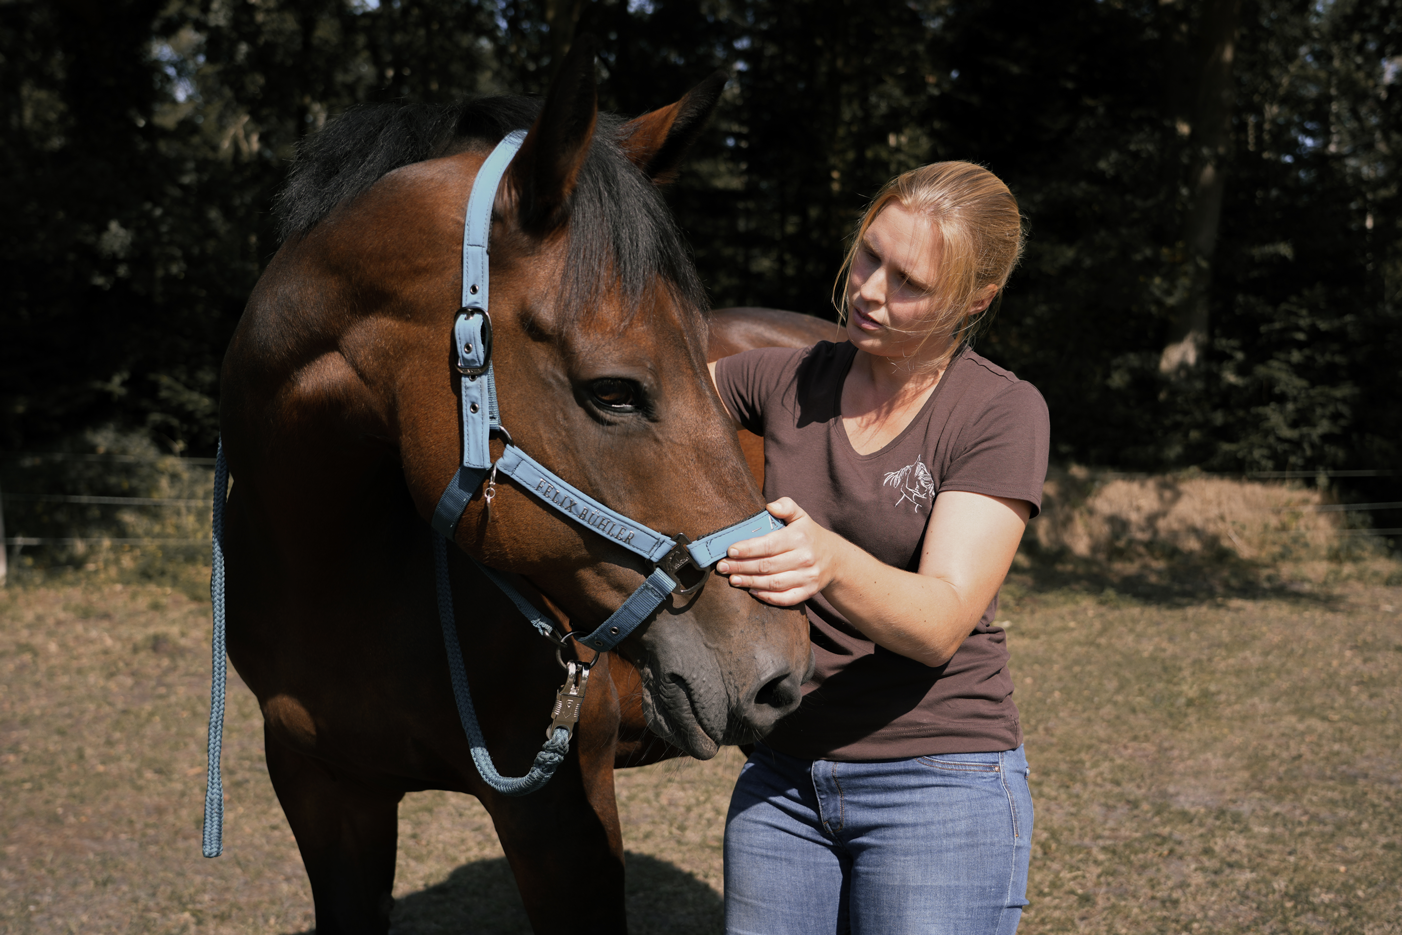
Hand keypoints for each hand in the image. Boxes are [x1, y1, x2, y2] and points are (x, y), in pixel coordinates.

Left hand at [715, 498, 837, 605]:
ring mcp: (807, 577)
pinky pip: (785, 598)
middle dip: (741, 567)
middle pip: (767, 566)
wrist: (836, 559)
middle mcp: (804, 558)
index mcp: (800, 537)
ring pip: (773, 583)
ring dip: (750, 582)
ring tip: (732, 579)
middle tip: (722, 567)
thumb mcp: (801, 516)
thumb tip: (770, 506)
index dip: (748, 549)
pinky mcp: (808, 592)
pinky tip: (752, 591)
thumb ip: (786, 506)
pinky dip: (767, 597)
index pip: (769, 545)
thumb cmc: (809, 535)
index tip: (730, 551)